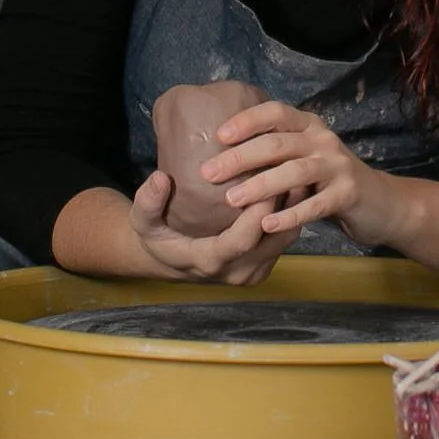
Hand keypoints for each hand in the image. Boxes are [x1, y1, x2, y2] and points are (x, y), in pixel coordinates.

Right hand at [125, 169, 297, 285]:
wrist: (171, 261)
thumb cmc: (158, 237)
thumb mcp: (143, 221)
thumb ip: (148, 201)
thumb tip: (160, 178)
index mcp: (210, 262)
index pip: (242, 240)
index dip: (257, 212)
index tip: (265, 179)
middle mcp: (238, 272)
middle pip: (274, 238)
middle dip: (284, 203)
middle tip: (289, 166)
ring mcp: (255, 271)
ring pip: (286, 238)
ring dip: (293, 206)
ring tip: (295, 171)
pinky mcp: (266, 265)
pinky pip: (286, 238)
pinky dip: (290, 213)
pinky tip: (289, 185)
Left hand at [202, 101, 406, 248]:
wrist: (380, 203)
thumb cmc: (328, 181)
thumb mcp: (304, 158)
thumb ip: (275, 153)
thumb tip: (221, 156)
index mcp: (308, 126)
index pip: (275, 112)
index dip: (247, 121)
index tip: (218, 135)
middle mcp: (323, 140)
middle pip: (277, 144)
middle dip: (240, 158)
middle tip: (208, 173)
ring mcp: (337, 166)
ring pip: (294, 172)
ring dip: (260, 186)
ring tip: (231, 200)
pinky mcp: (348, 195)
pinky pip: (315, 205)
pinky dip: (289, 215)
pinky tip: (267, 224)